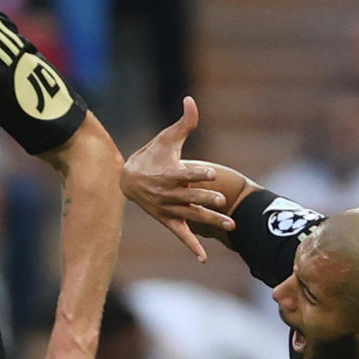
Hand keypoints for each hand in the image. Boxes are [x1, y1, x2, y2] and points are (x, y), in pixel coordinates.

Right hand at [119, 97, 234, 260]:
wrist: (128, 180)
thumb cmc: (152, 156)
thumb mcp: (165, 138)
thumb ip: (184, 122)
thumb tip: (191, 99)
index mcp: (170, 173)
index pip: (186, 174)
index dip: (198, 173)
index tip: (211, 173)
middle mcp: (170, 194)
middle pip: (191, 197)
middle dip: (206, 199)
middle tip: (222, 201)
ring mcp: (170, 209)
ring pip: (193, 217)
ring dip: (211, 222)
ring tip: (231, 225)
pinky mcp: (169, 220)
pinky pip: (181, 235)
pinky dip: (192, 247)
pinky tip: (203, 259)